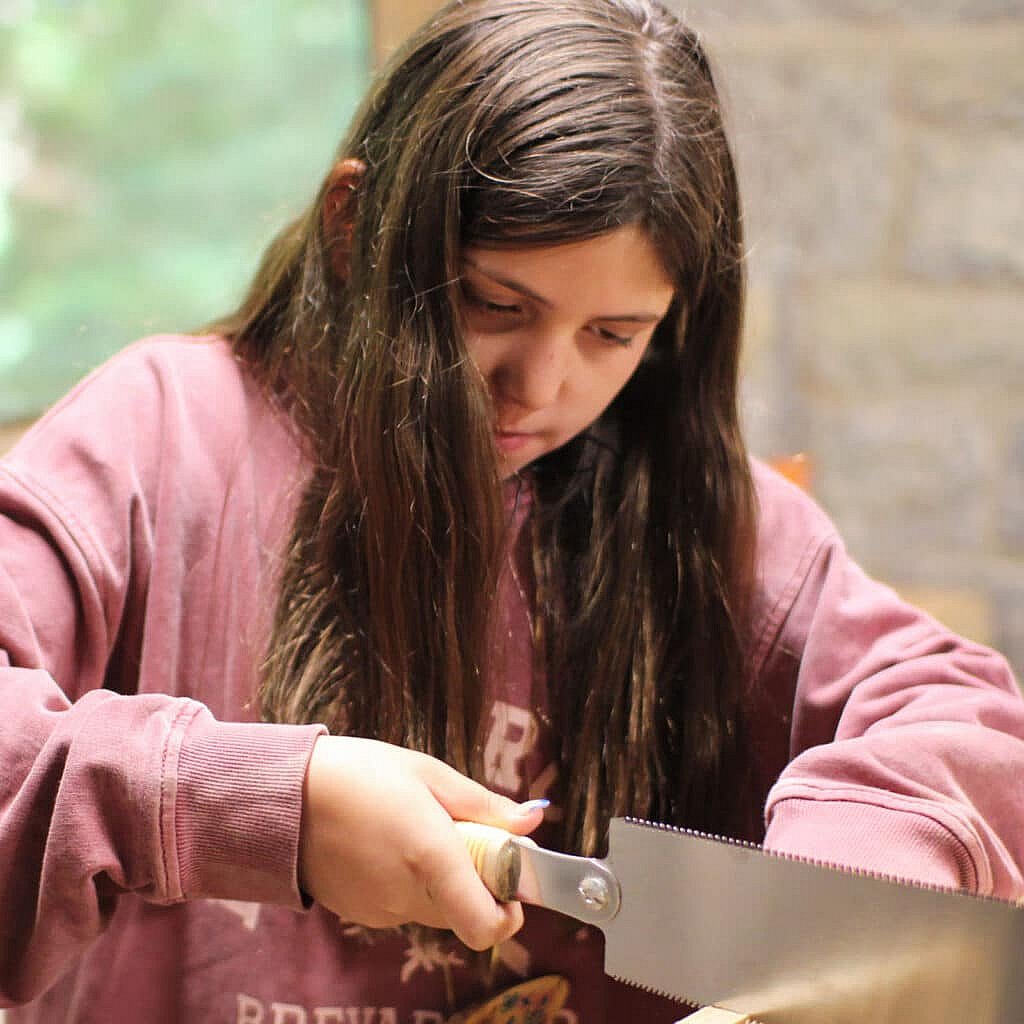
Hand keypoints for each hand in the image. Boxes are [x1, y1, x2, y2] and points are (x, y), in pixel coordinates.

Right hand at [298, 735, 545, 949]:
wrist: (280, 795)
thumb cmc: (358, 773)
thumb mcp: (427, 773)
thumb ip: (483, 805)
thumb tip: (533, 820)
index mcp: (431, 858)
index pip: (488, 925)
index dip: (510, 909)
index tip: (509, 873)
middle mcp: (408, 895)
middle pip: (467, 910)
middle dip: (476, 878)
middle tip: (458, 830)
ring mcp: (381, 910)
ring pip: (435, 907)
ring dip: (441, 878)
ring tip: (414, 827)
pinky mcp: (360, 913)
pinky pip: (404, 905)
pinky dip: (409, 882)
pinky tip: (386, 842)